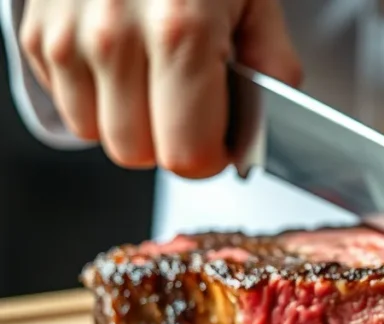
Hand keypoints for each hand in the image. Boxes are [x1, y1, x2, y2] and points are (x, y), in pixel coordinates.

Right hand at [18, 0, 301, 177]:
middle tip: (190, 106)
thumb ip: (273, 65)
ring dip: (128, 120)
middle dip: (169, 141)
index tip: (221, 141)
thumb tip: (268, 126)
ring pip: (96, 133)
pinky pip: (66, 101)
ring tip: (153, 76)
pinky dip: (94, 93)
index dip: (211, 157)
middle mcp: (115, 35)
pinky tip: (120, 58)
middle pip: (137, 153)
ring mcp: (67, 33)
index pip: (188, 153)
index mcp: (181, 31)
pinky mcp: (35, 32)